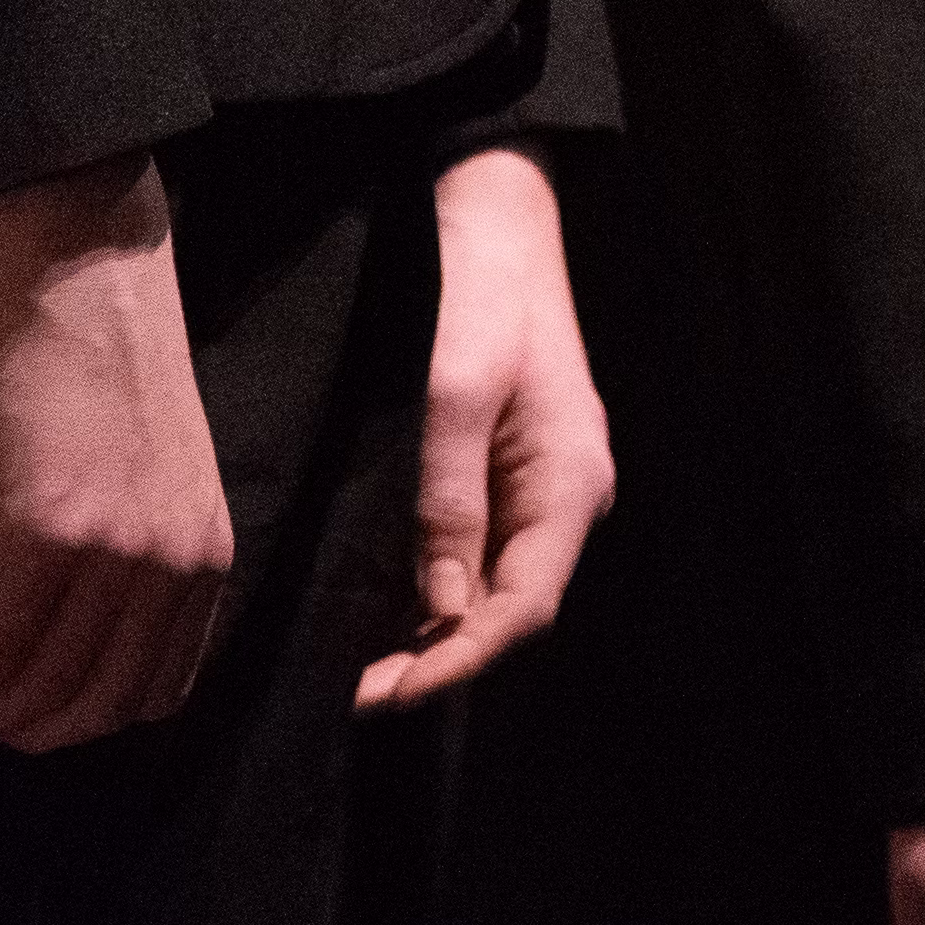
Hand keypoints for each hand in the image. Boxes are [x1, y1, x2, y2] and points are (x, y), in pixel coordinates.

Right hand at [0, 157, 228, 749]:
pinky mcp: (51, 529)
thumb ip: (144, 554)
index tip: (29, 720)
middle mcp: (176, 561)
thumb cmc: (106, 373)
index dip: (85, 720)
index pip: (158, 688)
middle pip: (101, 703)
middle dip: (30, 732)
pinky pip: (0, 648)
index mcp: (207, 552)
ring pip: (45, 686)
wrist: (89, 278)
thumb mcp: (158, 475)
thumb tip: (86, 633)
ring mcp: (118, 549)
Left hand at [354, 146, 609, 709]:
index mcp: (571, 484)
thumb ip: (449, 502)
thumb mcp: (455, 397)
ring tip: (359, 665)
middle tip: (353, 692)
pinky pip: (486, 552)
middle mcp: (571, 498)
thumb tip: (440, 606)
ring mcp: (549, 488)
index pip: (523, 606)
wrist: (502, 231)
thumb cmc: (481, 304)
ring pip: (498, 585)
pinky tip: (388, 609)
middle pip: (513, 606)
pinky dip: (440, 591)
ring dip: (437, 631)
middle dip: (441, 657)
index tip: (383, 693)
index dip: (458, 659)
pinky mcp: (520, 475)